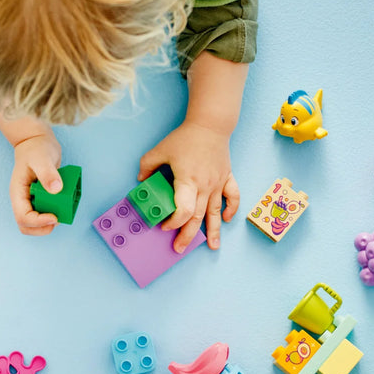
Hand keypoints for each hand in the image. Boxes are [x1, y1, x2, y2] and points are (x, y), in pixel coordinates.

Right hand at [10, 132, 62, 235]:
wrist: (37, 142)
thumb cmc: (36, 149)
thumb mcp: (42, 158)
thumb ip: (47, 173)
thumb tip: (56, 189)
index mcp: (18, 193)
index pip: (23, 218)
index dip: (39, 222)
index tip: (54, 217)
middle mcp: (23, 200)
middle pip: (26, 226)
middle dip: (43, 228)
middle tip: (58, 218)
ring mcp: (31, 200)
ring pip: (36, 223)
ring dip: (50, 222)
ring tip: (63, 210)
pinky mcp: (41, 199)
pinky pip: (46, 213)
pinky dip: (56, 212)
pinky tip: (66, 202)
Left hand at [138, 121, 239, 252]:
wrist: (210, 125)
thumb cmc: (186, 138)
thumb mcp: (161, 149)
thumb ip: (147, 165)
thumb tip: (140, 180)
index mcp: (188, 181)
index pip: (184, 210)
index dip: (174, 222)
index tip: (165, 226)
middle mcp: (204, 186)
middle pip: (197, 217)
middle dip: (187, 235)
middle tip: (179, 248)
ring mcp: (217, 183)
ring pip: (215, 212)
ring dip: (213, 231)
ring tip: (213, 247)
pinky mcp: (227, 178)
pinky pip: (232, 197)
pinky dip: (231, 209)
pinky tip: (226, 219)